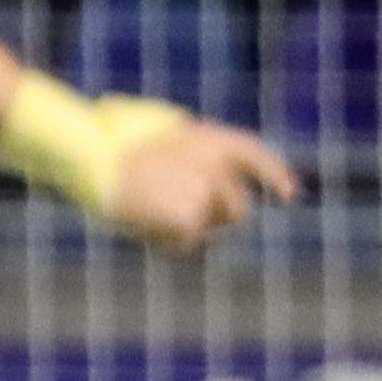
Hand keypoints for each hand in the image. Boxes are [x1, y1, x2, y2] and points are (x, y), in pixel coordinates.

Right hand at [105, 117, 298, 254]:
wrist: (92, 159)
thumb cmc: (107, 146)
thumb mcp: (157, 137)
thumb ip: (188, 155)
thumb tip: (197, 178)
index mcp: (210, 138)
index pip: (255, 155)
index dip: (274, 174)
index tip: (289, 194)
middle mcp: (218, 165)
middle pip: (237, 209)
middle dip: (213, 219)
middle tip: (173, 216)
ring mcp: (207, 192)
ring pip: (211, 229)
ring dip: (188, 228)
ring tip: (149, 214)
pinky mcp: (192, 218)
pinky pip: (185, 243)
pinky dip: (165, 242)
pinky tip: (141, 225)